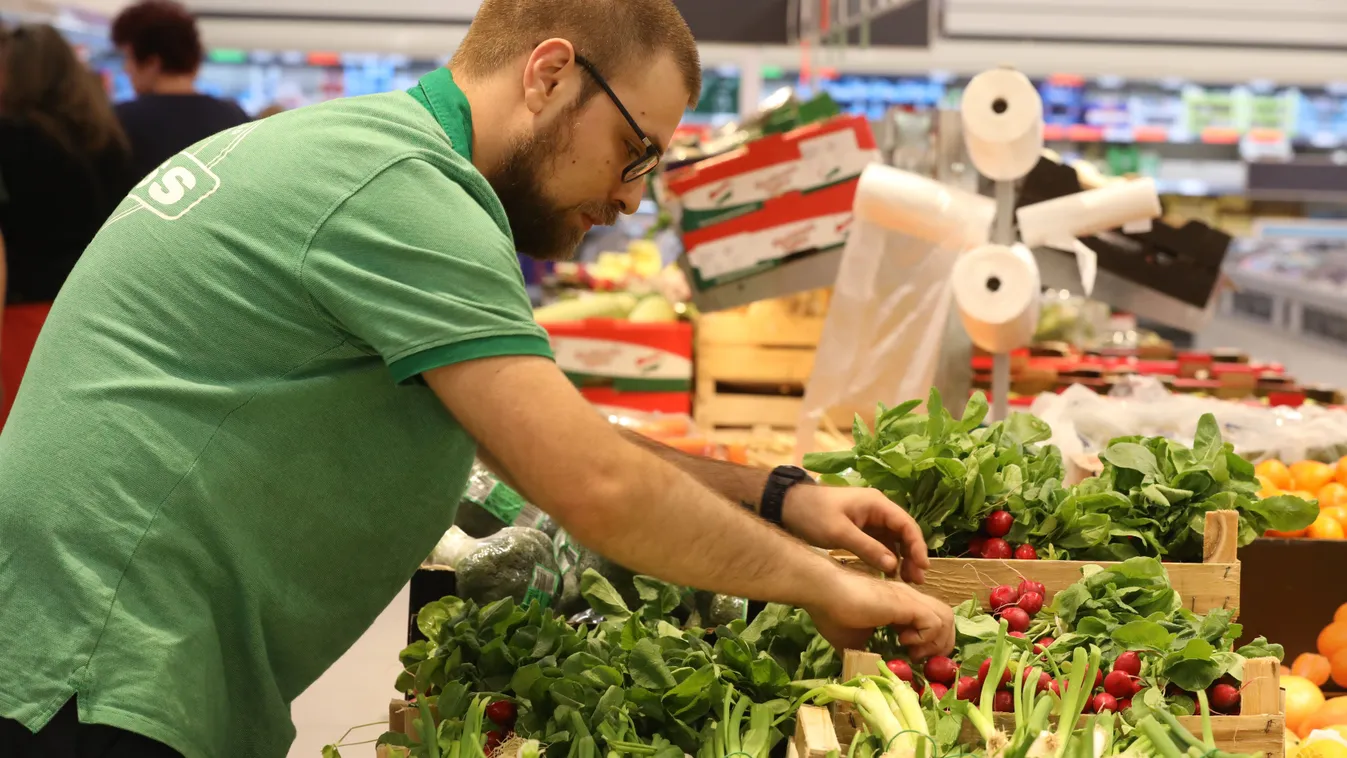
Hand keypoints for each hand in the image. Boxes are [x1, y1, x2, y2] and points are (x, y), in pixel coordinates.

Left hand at [781, 484, 929, 583]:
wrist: (787, 506)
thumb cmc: (813, 514)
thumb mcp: (839, 533)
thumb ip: (867, 549)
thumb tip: (893, 567)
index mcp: (877, 504)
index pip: (906, 524)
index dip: (918, 545)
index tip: (923, 566)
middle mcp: (877, 510)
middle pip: (903, 533)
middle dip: (912, 556)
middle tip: (917, 581)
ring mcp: (869, 519)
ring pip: (893, 540)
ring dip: (901, 559)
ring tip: (906, 582)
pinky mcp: (860, 529)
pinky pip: (880, 544)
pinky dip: (886, 558)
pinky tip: (888, 575)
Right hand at [805, 570, 954, 658]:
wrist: (822, 591)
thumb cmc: (832, 612)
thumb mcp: (852, 641)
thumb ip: (865, 652)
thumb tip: (865, 672)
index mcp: (899, 606)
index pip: (933, 621)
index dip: (930, 643)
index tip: (910, 657)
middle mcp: (909, 598)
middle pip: (947, 618)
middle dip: (940, 644)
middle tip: (917, 657)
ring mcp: (909, 598)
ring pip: (947, 618)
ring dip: (935, 642)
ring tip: (912, 651)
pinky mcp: (906, 603)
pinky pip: (934, 622)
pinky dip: (926, 638)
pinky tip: (903, 641)